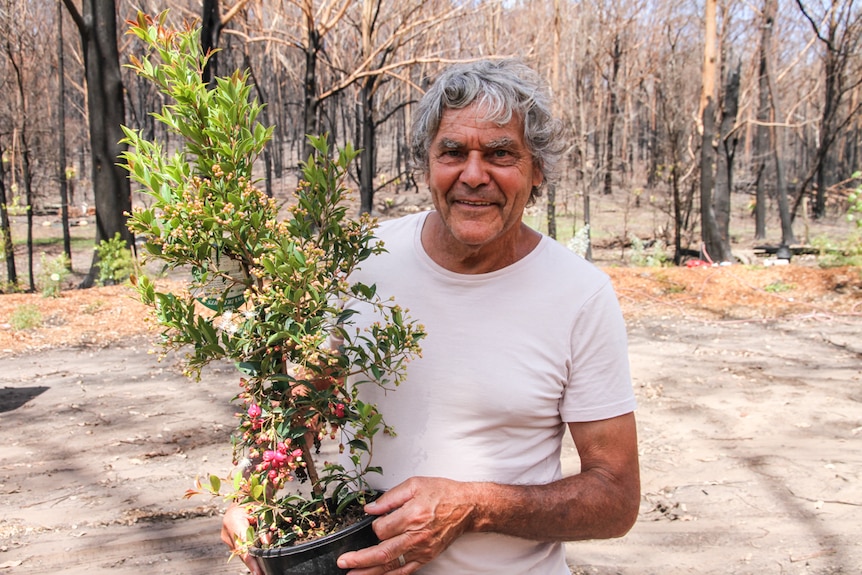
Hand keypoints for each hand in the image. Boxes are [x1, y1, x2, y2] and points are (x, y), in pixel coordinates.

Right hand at [221, 503, 264, 574]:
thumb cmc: (254, 496)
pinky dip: (249, 550)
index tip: (258, 572)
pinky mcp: (228, 538)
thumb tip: (267, 542)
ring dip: (253, 554)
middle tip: (264, 570)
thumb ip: (264, 526)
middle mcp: (226, 531)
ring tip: (263, 558)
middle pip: (242, 552)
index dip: (252, 561)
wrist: (244, 491)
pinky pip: (240, 548)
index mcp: (233, 521)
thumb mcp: (262, 509)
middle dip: (254, 561)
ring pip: (241, 551)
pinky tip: (257, 553)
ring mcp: (226, 536)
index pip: (244, 546)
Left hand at [337, 477, 477, 573]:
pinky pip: (406, 570)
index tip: (375, 521)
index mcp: (411, 515)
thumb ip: (390, 497)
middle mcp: (416, 535)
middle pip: (382, 552)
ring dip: (370, 572)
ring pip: (391, 565)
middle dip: (360, 559)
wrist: (467, 507)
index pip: (381, 529)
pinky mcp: (427, 556)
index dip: (373, 527)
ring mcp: (422, 549)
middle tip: (343, 562)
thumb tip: (371, 508)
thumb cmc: (442, 493)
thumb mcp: (414, 485)